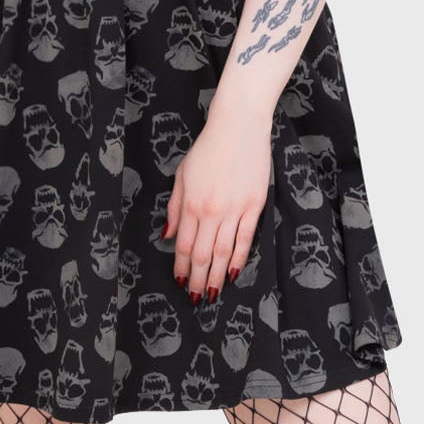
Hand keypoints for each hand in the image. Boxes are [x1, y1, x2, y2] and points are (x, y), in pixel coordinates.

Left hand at [163, 106, 271, 303]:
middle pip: (203, 255)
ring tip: (214, 292)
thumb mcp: (182, 174)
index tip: (181, 282)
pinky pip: (246, 238)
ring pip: (224, 252)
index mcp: (191, 203)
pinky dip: (239, 258)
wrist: (238, 126)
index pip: (184, 245)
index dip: (182, 267)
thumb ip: (175, 207)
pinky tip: (233, 273)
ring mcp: (235, 209)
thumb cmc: (208, 148)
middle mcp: (211, 211)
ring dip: (218, 275)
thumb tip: (168, 235)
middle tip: (197, 297)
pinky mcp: (254, 205)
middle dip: (198, 279)